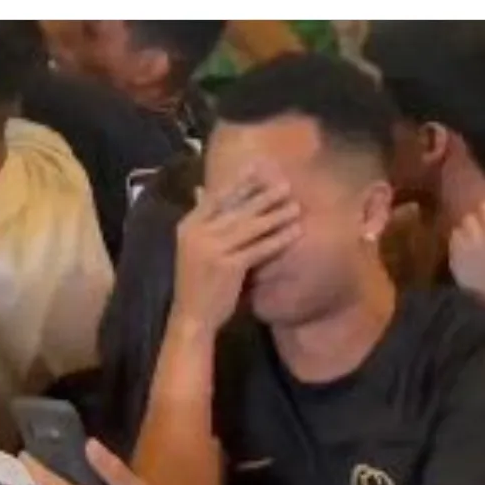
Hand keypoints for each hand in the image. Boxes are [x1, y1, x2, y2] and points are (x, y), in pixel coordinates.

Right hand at [173, 162, 302, 330]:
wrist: (191, 316)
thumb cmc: (194, 281)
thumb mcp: (190, 245)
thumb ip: (199, 218)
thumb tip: (199, 189)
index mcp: (188, 225)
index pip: (218, 198)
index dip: (240, 182)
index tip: (259, 168)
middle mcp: (199, 233)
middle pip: (238, 209)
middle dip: (264, 195)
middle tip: (285, 184)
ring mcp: (213, 249)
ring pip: (251, 227)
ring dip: (276, 215)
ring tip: (296, 205)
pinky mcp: (228, 266)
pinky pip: (259, 248)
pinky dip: (279, 239)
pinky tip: (295, 232)